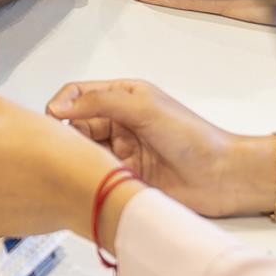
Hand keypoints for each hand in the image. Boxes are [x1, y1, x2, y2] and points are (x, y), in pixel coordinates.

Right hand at [44, 79, 275, 216]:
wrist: (222, 177)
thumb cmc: (194, 137)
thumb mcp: (144, 107)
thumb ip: (100, 102)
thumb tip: (61, 105)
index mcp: (122, 98)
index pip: (77, 95)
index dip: (61, 105)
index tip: (54, 118)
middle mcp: (117, 124)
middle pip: (74, 126)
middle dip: (66, 135)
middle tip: (64, 147)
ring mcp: (119, 152)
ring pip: (82, 153)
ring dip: (79, 158)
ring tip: (81, 165)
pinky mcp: (121, 178)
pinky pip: (94, 176)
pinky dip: (88, 178)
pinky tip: (90, 180)